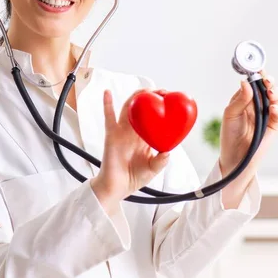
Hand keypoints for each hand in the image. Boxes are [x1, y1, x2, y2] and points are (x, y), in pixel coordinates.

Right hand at [90, 89, 169, 204]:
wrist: (117, 187)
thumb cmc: (134, 178)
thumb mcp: (153, 169)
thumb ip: (160, 161)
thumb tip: (168, 151)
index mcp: (145, 138)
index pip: (154, 119)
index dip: (161, 109)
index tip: (170, 101)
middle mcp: (134, 132)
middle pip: (142, 109)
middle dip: (151, 98)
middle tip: (161, 92)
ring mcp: (122, 132)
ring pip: (128, 109)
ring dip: (136, 98)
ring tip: (144, 90)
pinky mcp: (111, 134)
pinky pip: (108, 117)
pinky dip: (107, 104)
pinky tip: (107, 93)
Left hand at [219, 72, 277, 184]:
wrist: (235, 158)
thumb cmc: (230, 135)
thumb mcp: (229, 115)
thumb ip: (239, 100)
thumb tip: (245, 83)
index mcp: (245, 97)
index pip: (253, 81)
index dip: (256, 74)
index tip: (256, 69)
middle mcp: (257, 103)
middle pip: (268, 86)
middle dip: (269, 80)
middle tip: (265, 82)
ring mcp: (267, 113)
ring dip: (276, 92)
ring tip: (270, 94)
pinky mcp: (274, 125)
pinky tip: (272, 109)